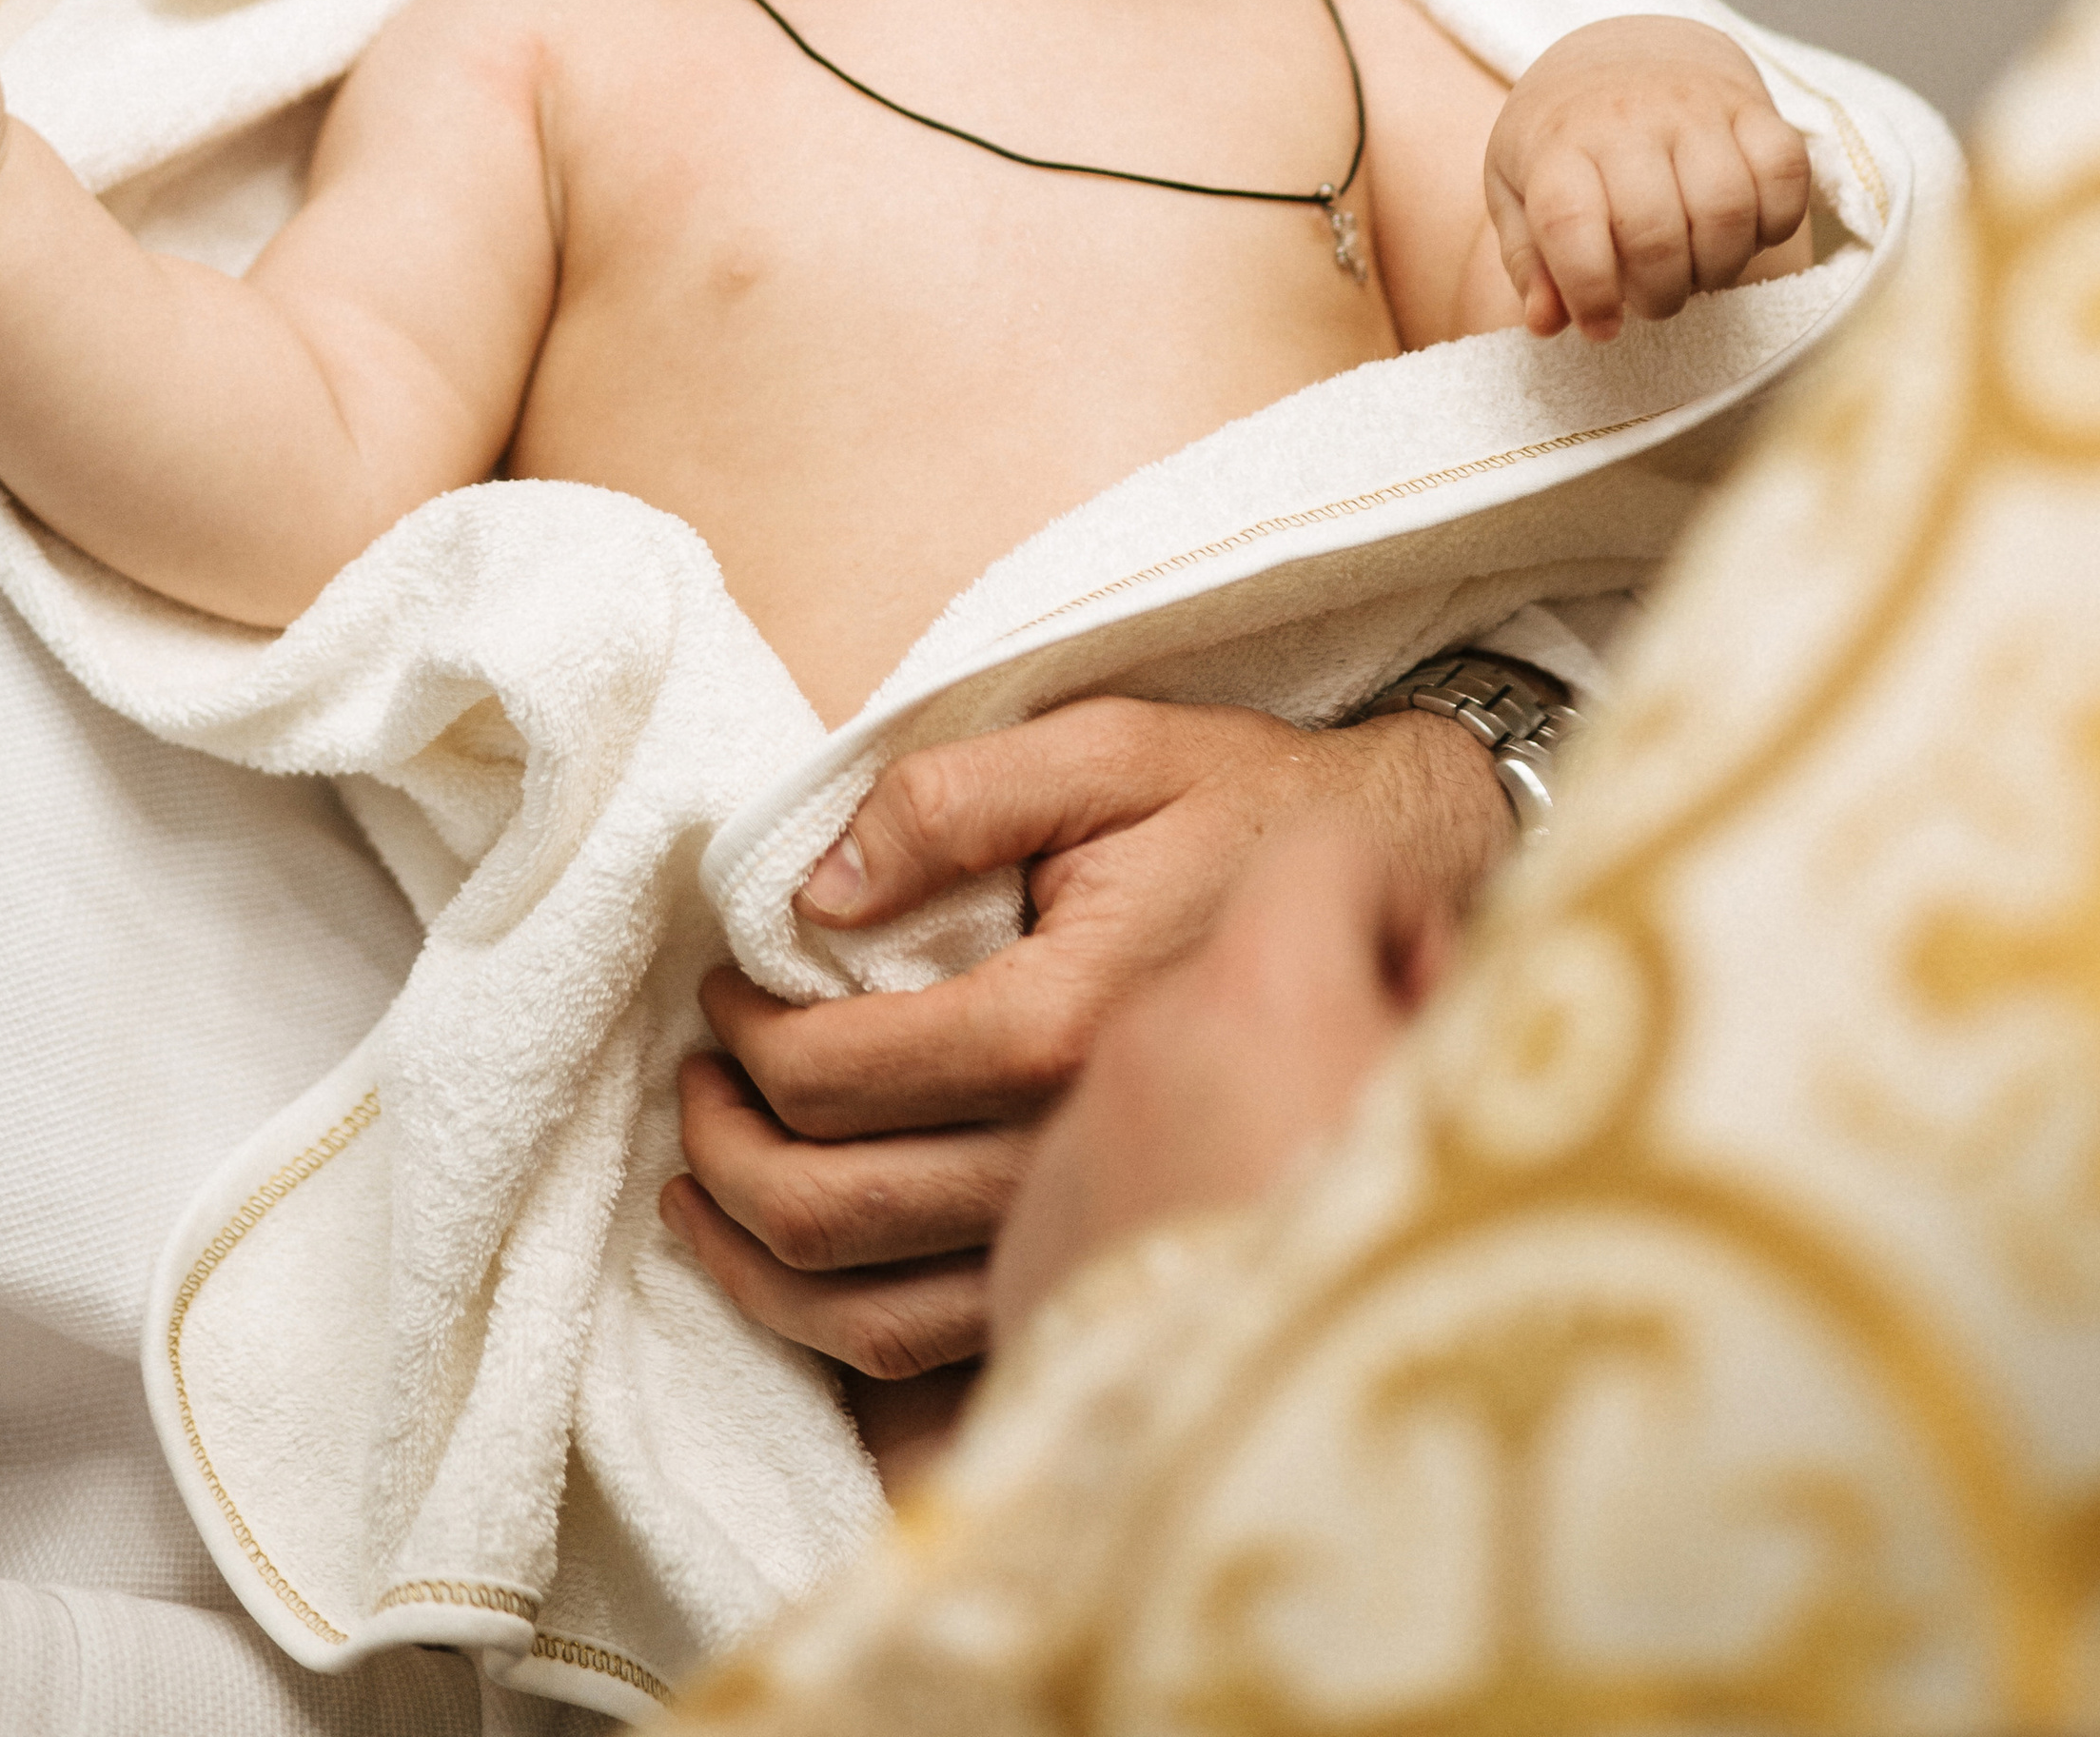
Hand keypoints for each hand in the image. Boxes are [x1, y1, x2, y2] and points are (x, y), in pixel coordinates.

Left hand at [662, 693, 1507, 1375]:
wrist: (1402, 875)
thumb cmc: (1247, 798)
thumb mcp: (1109, 746)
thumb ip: (952, 797)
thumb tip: (815, 889)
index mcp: (1061, 1017)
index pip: (835, 1073)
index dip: (746, 1034)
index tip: (724, 983)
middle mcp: (1073, 1145)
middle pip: (828, 1210)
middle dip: (723, 1147)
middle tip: (696, 1076)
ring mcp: (1093, 1226)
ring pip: (861, 1314)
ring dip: (753, 1252)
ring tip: (707, 1176)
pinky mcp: (1107, 1264)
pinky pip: (935, 1354)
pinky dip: (837, 1324)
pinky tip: (796, 1263)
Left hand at [1485, 14, 1810, 342]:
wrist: (1621, 52)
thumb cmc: (1563, 141)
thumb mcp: (1517, 193)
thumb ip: (1529, 263)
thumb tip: (1546, 323)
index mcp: (1556, 142)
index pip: (1569, 223)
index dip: (1589, 292)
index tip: (1602, 327)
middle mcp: (1626, 117)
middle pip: (1656, 234)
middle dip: (1661, 294)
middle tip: (1654, 298)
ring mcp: (1695, 107)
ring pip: (1728, 211)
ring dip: (1719, 267)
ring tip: (1696, 269)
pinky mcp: (1753, 106)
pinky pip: (1786, 175)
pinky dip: (1775, 224)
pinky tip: (1743, 234)